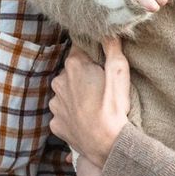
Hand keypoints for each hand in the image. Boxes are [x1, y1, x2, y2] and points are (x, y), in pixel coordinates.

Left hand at [49, 36, 131, 165]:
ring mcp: (55, 105)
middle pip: (71, 72)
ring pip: (65, 93)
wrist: (107, 145)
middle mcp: (58, 83)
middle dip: (83, 76)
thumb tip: (108, 30)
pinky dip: (73, 115)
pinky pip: (63, 114)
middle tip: (101, 87)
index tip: (100, 62)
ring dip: (76, 96)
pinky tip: (86, 120)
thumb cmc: (114, 107)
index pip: (79, 50)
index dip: (91, 54)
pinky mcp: (55, 123)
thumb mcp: (119, 73)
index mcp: (73, 66)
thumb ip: (112, 48)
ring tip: (94, 106)